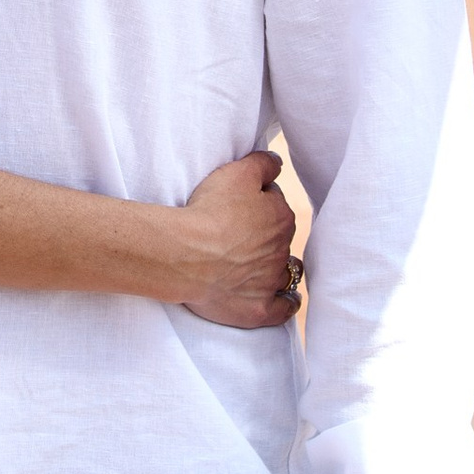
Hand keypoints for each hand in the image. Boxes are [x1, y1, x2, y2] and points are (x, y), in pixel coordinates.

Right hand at [171, 152, 301, 326]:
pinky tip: (285, 300)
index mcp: (280, 217)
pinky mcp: (259, 309)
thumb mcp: (237, 173)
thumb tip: (277, 164)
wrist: (186, 254)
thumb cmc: (209, 211)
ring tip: (266, 266)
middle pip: (280, 238)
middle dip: (268, 235)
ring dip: (281, 267)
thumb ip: (263, 164)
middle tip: (241, 233)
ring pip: (287, 272)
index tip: (240, 205)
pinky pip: (283, 308)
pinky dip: (286, 303)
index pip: (276, 205)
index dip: (259, 202)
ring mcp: (271, 281)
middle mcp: (281, 250)